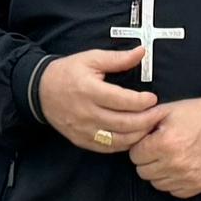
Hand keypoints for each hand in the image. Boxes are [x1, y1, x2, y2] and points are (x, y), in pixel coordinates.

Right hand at [38, 46, 163, 154]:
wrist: (40, 91)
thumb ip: (118, 58)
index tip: (153, 98)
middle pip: (124, 123)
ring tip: (150, 125)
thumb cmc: (68, 72)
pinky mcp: (82, 140)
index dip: (142, 102)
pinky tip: (134, 135)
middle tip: (159, 114)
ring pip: (119, 139)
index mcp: (89, 90)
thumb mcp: (91, 59)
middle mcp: (86, 113)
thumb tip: (142, 52)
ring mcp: (84, 130)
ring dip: (139, 134)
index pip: (122, 101)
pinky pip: (108, 148)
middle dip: (147, 120)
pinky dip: (125, 144)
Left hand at [127, 96, 200, 198]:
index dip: (140, 146)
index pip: (134, 156)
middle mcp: (175, 163)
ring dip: (159, 172)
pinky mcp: (197, 185)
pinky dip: (173, 180)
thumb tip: (124, 132)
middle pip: (143, 172)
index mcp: (165, 143)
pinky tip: (180, 166)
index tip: (150, 140)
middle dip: (147, 160)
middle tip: (159, 149)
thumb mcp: (167, 110)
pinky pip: (173, 191)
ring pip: (156, 183)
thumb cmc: (195, 115)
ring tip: (170, 157)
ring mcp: (188, 177)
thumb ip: (143, 121)